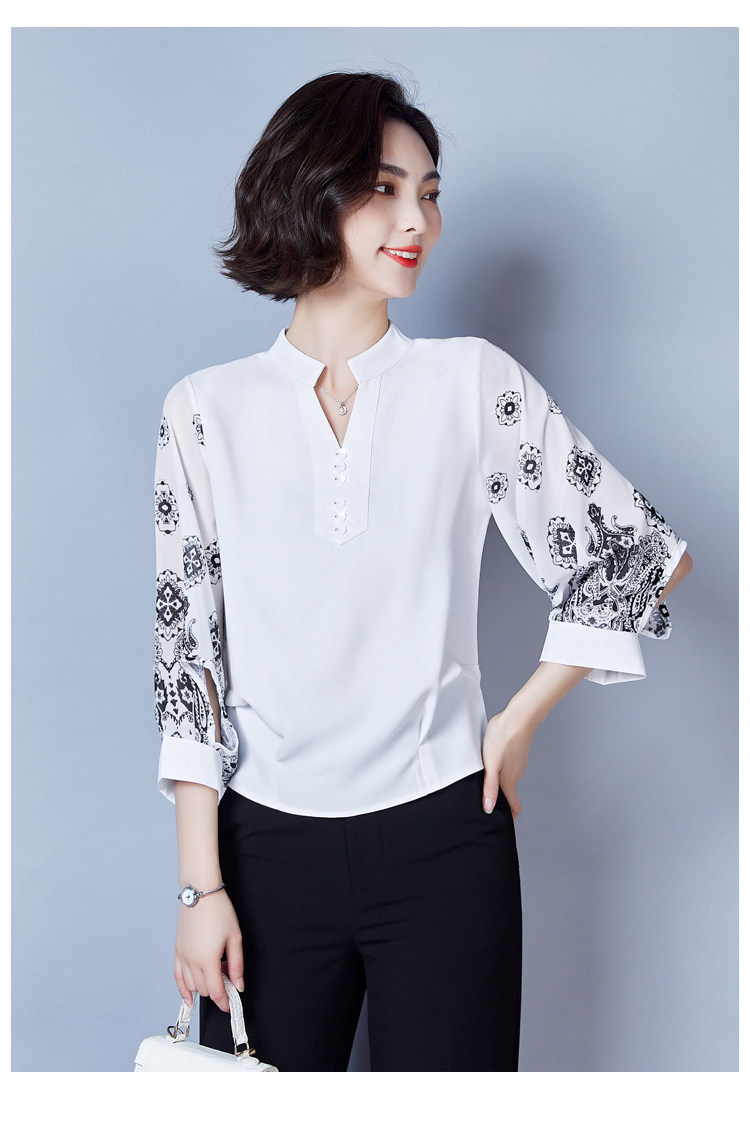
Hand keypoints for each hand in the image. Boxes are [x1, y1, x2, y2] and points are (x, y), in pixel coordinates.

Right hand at [174, 889, 243, 1012]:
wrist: (200, 892)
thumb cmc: (219, 911)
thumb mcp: (235, 938)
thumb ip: (237, 965)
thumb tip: (238, 985)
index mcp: (207, 960)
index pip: (216, 992)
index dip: (224, 1002)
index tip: (230, 1006)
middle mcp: (192, 961)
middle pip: (204, 990)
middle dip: (217, 991)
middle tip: (229, 979)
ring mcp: (182, 957)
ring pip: (191, 986)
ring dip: (203, 987)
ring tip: (216, 973)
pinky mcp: (177, 951)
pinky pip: (177, 977)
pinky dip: (183, 989)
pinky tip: (188, 997)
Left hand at [481, 707, 536, 818]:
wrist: (519, 716)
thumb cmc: (503, 738)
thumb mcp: (491, 764)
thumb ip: (490, 787)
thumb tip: (489, 809)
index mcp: (510, 780)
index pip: (513, 805)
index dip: (508, 816)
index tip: (503, 825)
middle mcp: (516, 773)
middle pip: (510, 793)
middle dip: (502, 802)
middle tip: (490, 807)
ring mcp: (518, 762)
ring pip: (509, 779)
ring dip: (501, 785)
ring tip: (487, 786)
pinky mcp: (516, 752)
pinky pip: (509, 767)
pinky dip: (502, 771)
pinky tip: (493, 764)